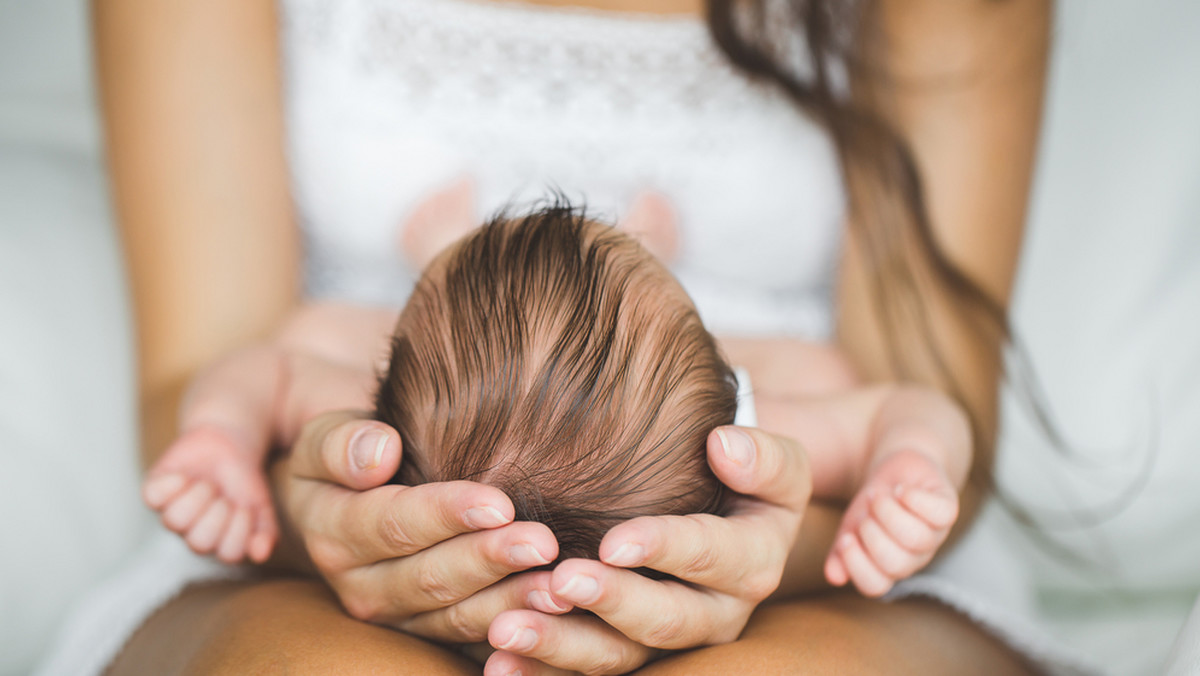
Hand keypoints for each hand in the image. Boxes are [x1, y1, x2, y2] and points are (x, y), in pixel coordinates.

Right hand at [273, 410, 569, 642]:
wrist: (346, 493)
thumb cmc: (348, 453)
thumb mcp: (324, 438)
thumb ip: (341, 444)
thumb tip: (379, 452)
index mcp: (333, 534)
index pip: (395, 524)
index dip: (447, 515)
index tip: (500, 504)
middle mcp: (361, 586)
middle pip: (431, 578)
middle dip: (490, 561)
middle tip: (544, 544)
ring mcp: (397, 616)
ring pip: (457, 616)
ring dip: (511, 603)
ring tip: (559, 585)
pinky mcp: (429, 631)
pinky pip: (474, 635)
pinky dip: (516, 624)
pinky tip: (555, 611)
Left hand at [480, 425, 812, 675]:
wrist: (734, 517)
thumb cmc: (744, 478)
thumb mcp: (775, 465)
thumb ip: (762, 456)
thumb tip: (724, 445)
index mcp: (752, 563)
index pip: (710, 556)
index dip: (664, 549)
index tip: (613, 541)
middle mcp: (716, 615)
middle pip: (664, 620)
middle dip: (610, 603)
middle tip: (560, 581)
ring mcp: (669, 641)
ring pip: (620, 656)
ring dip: (561, 646)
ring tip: (507, 629)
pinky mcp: (630, 652)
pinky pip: (587, 672)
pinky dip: (542, 670)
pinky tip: (499, 663)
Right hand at [824, 449, 958, 596]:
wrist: (896, 472)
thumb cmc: (872, 506)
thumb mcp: (850, 527)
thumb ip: (840, 553)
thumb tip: (834, 577)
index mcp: (887, 567)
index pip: (875, 585)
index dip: (857, 565)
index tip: (845, 538)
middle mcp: (914, 556)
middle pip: (897, 564)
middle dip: (873, 535)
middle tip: (865, 513)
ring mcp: (934, 535)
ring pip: (918, 538)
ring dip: (890, 512)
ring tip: (878, 495)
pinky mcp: (947, 509)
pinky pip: (941, 513)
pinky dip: (916, 499)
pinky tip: (901, 489)